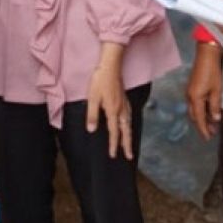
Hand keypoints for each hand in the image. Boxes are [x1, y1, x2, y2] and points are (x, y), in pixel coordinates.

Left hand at [86, 42, 132, 159]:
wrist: (110, 65)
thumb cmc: (99, 81)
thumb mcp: (92, 98)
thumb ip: (92, 115)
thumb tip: (91, 130)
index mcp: (113, 111)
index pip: (113, 132)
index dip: (113, 145)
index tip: (114, 156)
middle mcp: (121, 109)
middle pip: (125, 131)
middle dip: (127, 144)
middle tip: (130, 156)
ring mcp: (124, 103)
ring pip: (129, 123)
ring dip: (130, 135)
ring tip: (130, 143)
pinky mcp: (124, 98)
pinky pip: (129, 116)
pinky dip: (130, 124)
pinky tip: (128, 122)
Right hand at [185, 42, 222, 139]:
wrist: (207, 54)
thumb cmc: (213, 71)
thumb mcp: (217, 91)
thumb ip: (215, 106)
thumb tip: (215, 119)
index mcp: (195, 98)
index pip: (199, 119)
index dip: (204, 130)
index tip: (209, 138)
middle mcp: (189, 96)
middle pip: (194, 116)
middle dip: (202, 125)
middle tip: (213, 131)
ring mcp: (189, 91)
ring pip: (194, 110)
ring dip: (202, 117)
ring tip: (213, 122)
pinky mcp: (192, 87)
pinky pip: (195, 103)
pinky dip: (201, 109)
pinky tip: (209, 110)